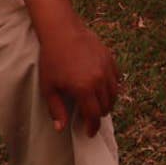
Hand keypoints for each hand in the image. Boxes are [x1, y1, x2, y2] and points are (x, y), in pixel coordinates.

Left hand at [37, 22, 120, 137]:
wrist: (62, 31)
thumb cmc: (52, 59)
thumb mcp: (49, 87)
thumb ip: (57, 109)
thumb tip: (61, 128)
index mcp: (84, 89)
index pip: (93, 115)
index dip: (92, 127)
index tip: (89, 133)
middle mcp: (99, 80)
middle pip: (106, 106)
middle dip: (98, 115)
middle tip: (90, 118)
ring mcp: (107, 68)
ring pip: (114, 93)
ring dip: (107, 102)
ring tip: (98, 105)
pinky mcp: (110, 59)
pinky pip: (116, 79)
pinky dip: (112, 87)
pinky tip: (103, 88)